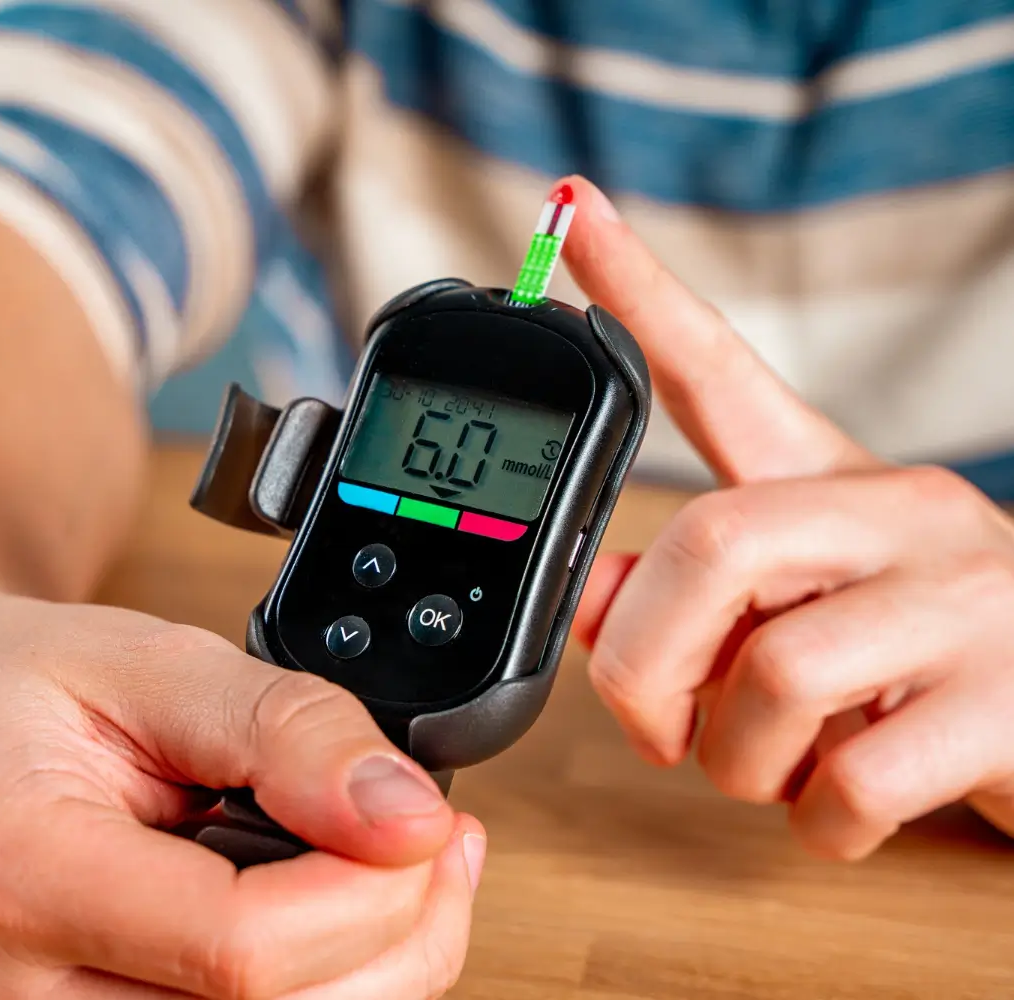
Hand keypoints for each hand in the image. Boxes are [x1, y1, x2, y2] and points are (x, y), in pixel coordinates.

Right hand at [0, 544, 484, 998]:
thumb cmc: (17, 686)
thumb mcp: (151, 661)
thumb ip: (285, 729)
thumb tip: (405, 813)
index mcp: (10, 874)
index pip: (238, 951)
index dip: (370, 890)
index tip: (426, 817)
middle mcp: (9, 999)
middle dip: (397, 934)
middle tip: (429, 838)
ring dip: (371, 966)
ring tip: (384, 864)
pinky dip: (321, 985)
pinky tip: (337, 916)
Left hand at [558, 176, 1013, 858]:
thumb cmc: (918, 660)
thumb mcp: (798, 615)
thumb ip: (689, 603)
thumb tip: (586, 599)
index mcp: (834, 481)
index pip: (720, 368)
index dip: (639, 293)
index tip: (569, 211)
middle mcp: (902, 515)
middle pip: (715, 545)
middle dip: (643, 661)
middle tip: (651, 723)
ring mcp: (965, 603)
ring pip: (777, 675)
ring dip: (734, 759)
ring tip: (774, 765)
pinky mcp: (1010, 704)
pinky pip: (854, 781)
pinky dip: (816, 820)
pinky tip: (842, 806)